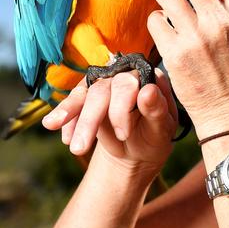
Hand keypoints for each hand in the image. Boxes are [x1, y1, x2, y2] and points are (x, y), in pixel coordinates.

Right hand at [42, 69, 177, 174]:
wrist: (139, 151)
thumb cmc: (155, 136)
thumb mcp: (162, 129)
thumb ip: (157, 109)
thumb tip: (148, 91)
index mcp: (149, 78)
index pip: (128, 82)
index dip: (121, 107)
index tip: (123, 135)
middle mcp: (125, 76)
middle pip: (101, 89)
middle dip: (90, 119)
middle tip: (82, 149)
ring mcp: (105, 85)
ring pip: (84, 94)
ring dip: (70, 115)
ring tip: (67, 141)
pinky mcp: (89, 98)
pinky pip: (73, 103)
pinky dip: (67, 121)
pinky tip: (67, 140)